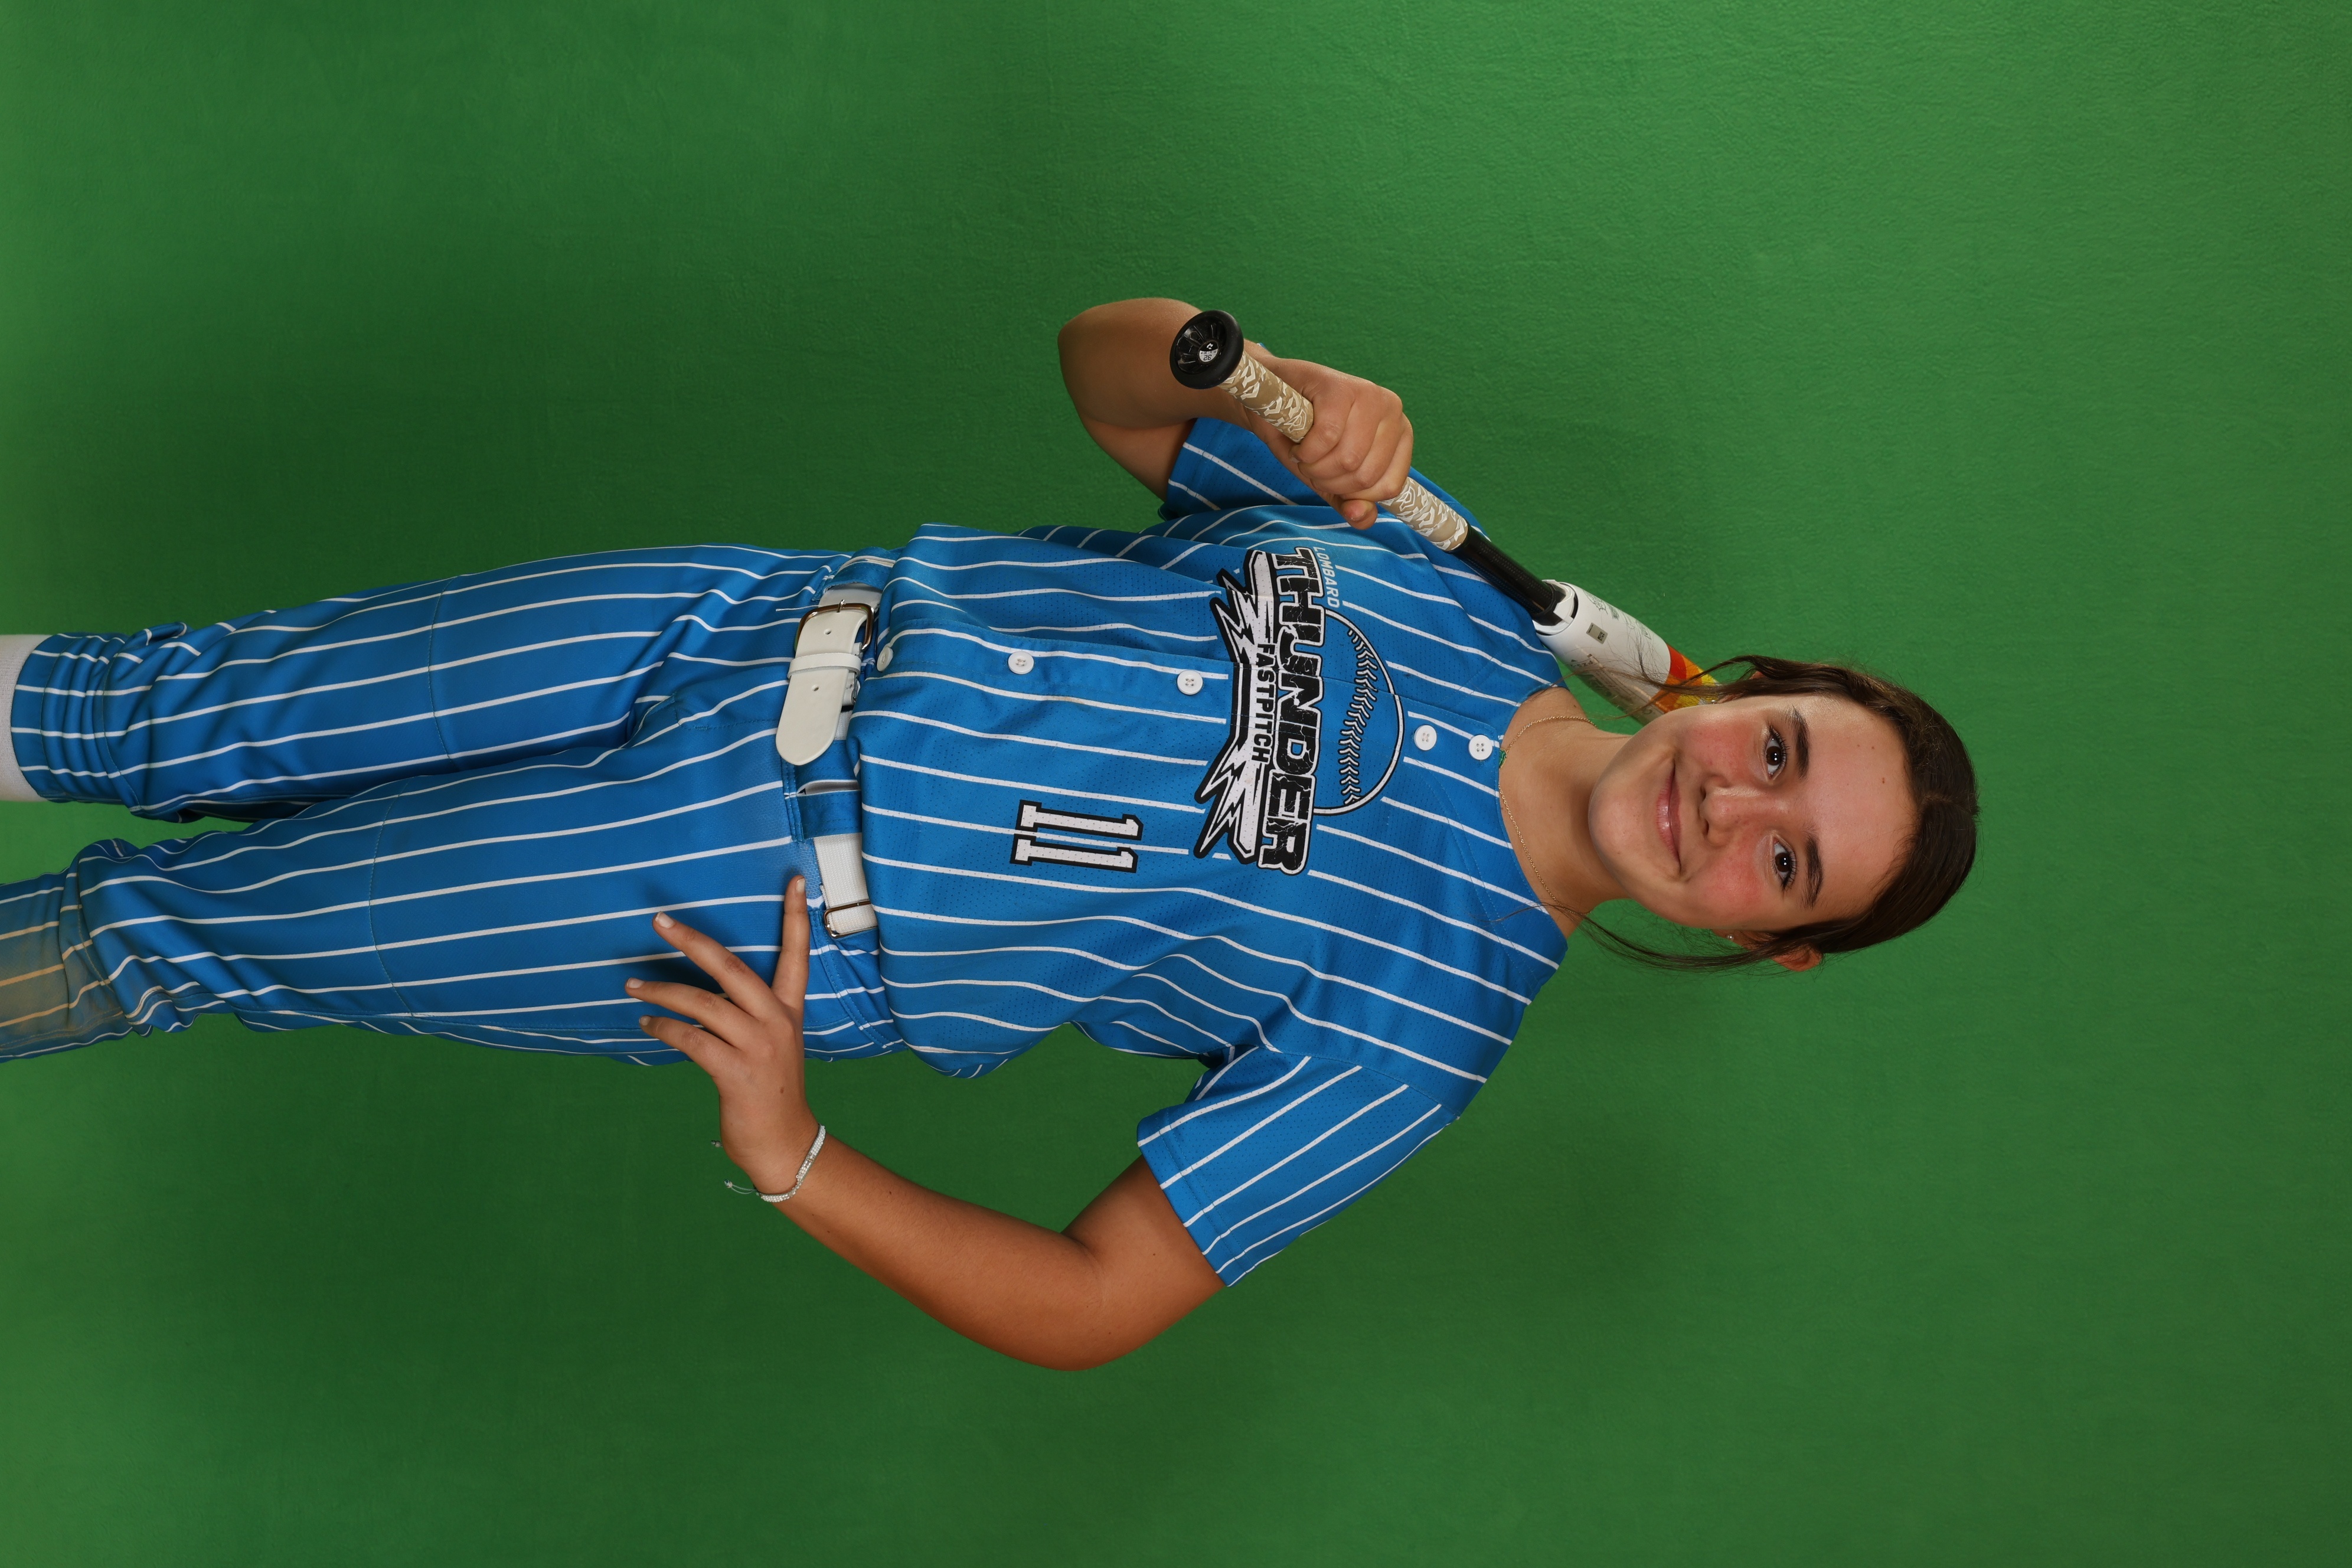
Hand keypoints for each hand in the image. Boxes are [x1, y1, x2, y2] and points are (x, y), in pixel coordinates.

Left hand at [628, 877, 819, 1193]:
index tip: (795, 880)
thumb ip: (748, 1013)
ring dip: (661, 993)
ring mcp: (758, 1046)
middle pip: (732, 967)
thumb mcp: (771, 1043)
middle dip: (693, 940)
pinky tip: (647, 1025)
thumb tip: (700, 992)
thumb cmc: (770, 1089)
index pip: (797, 953)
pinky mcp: (736, 1072)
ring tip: (632, 987)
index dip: (796, 916)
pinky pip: (691, 1039)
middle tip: (660, 921)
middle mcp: (776, 1021)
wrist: (783, 1142)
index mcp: (788, 1009)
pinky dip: (664, 1028)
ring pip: (703, 1003)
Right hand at [1245, 351, 1414, 528]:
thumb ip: (1350, 502)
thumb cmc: (1307, 439)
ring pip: (1347, 459)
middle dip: (1328, 480)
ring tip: (1305, 453)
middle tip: (1311, 463)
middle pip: (1364, 476)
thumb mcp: (1331, 478)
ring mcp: (1370, 396)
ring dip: (1314, 467)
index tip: (1331, 477)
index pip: (1389, 487)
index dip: (1352, 494)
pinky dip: (1304, 450)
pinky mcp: (1341, 388)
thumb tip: (1361, 517)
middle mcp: (1393, 412)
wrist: (1271, 400)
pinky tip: (1298, 441)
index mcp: (1400, 435)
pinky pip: (1327, 438)